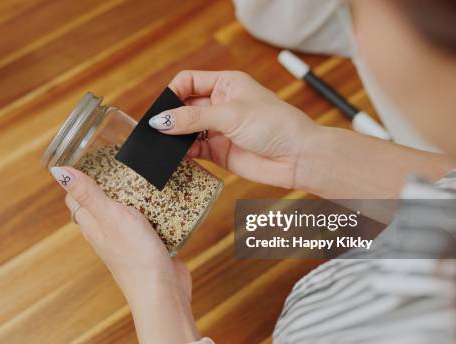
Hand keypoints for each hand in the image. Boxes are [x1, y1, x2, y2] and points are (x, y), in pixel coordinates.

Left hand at [51, 166, 199, 342]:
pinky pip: (149, 220)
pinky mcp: (150, 244)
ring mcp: (129, 239)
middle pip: (101, 201)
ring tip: (145, 173)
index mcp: (93, 225)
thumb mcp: (111, 217)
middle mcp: (107, 232)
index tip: (91, 156)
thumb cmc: (135, 257)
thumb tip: (58, 171)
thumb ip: (88, 194)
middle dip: (110, 181)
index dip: (80, 177)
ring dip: (134, 193)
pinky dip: (154, 207)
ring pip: (126, 210)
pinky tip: (165, 198)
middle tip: (123, 160)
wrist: (163, 292)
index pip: (76, 198)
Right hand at [148, 70, 317, 188]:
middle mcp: (220, 105)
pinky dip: (183, 154)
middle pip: (184, 106)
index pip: (188, 81)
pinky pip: (193, 151)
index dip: (172, 93)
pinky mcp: (219, 152)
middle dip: (170, 117)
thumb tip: (161, 121)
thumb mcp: (231, 114)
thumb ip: (193, 118)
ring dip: (174, 137)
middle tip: (156, 129)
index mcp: (226, 84)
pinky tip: (177, 157)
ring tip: (164, 145)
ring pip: (186, 130)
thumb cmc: (275, 125)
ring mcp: (219, 129)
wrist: (298, 157)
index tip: (162, 109)